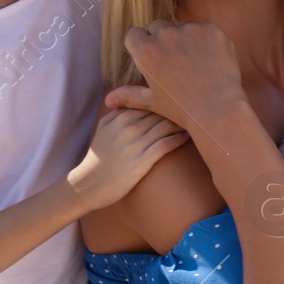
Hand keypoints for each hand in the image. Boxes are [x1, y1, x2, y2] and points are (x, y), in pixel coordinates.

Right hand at [66, 107, 188, 212]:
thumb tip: (137, 99)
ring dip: (182, 123)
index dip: (167, 101)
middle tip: (195, 108)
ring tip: (195, 121)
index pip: (149, 101)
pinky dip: (179, 138)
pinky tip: (187, 137)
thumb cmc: (100, 157)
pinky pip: (166, 144)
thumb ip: (120, 111)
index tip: (182, 100)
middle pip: (160, 112)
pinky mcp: (141, 161)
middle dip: (177, 109)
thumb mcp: (105, 128)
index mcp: (119, 116)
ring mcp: (134, 144)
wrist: (88, 184)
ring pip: (166, 126)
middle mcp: (127, 127)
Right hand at [104, 20, 245, 127]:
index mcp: (145, 50)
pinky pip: (206, 30)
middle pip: (158, 27)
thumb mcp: (153, 102)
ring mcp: (191, 30)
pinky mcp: (213, 30)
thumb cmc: (182, 109)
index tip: (152, 58)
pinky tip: (211, 60)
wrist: (218, 109)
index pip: (134, 34)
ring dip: (186, 39)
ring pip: (183, 27)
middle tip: (175, 62)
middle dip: (162, 39)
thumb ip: (129, 95)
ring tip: (196, 64)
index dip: (141, 45)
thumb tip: (108, 99)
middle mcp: (165, 35)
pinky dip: (208, 41)